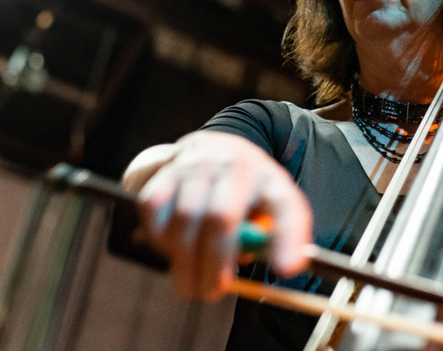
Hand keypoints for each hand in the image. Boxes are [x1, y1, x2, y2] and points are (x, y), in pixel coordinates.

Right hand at [125, 131, 312, 300]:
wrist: (212, 149)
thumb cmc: (246, 192)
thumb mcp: (271, 208)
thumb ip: (277, 238)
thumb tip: (283, 268)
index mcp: (270, 179)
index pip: (285, 206)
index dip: (288, 238)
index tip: (286, 270)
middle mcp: (235, 165)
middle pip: (222, 216)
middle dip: (215, 263)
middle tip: (212, 293)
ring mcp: (198, 164)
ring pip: (185, 217)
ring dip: (184, 259)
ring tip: (189, 281)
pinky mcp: (166, 170)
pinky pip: (154, 209)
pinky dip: (159, 238)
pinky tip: (171, 250)